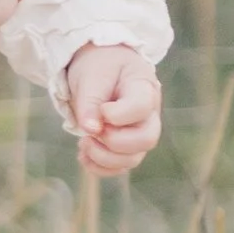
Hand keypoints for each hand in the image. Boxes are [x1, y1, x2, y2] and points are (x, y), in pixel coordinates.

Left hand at [66, 44, 162, 176]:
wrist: (101, 65)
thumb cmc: (99, 66)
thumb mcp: (92, 76)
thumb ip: (90, 102)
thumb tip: (91, 129)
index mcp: (144, 88)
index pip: (141, 107)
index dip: (118, 115)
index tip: (102, 109)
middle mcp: (149, 113)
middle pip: (146, 139)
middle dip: (114, 141)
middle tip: (92, 130)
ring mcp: (140, 131)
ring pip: (133, 158)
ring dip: (104, 157)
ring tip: (84, 142)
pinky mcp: (128, 146)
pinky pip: (120, 166)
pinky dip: (100, 167)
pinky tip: (83, 154)